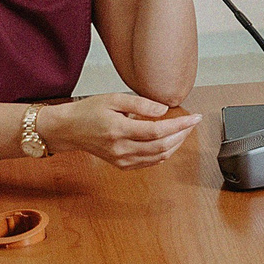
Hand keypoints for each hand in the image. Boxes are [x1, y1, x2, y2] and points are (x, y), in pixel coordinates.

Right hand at [42, 93, 201, 170]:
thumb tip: (163, 110)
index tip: (194, 118)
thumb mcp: (113, 99)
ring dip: (176, 145)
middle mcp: (121, 149)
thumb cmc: (89, 111)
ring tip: (183, 131)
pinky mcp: (122, 165)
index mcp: (119, 130)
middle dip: (182, 135)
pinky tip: (169, 143)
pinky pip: (149, 163)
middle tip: (192, 123)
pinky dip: (163, 154)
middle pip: (162, 146)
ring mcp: (121, 160)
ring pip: (158, 157)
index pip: (158, 131)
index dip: (180, 125)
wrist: (69, 129)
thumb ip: (140, 104)